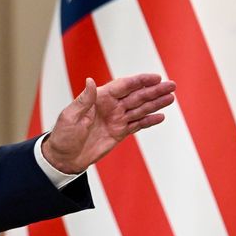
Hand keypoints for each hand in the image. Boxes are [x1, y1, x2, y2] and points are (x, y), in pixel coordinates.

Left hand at [42, 73, 175, 174]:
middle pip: (136, 96)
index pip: (122, 86)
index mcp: (98, 98)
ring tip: (171, 97)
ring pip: (140, 109)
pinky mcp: (119, 132)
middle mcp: (110, 106)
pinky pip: (137, 124)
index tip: (155, 78)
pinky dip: (149, 121)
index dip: (139, 81)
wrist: (64, 157)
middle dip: (154, 90)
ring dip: (155, 103)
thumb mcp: (71, 116)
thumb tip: (89, 80)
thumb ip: (84, 100)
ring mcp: (116, 119)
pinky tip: (161, 116)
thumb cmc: (63, 135)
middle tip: (172, 85)